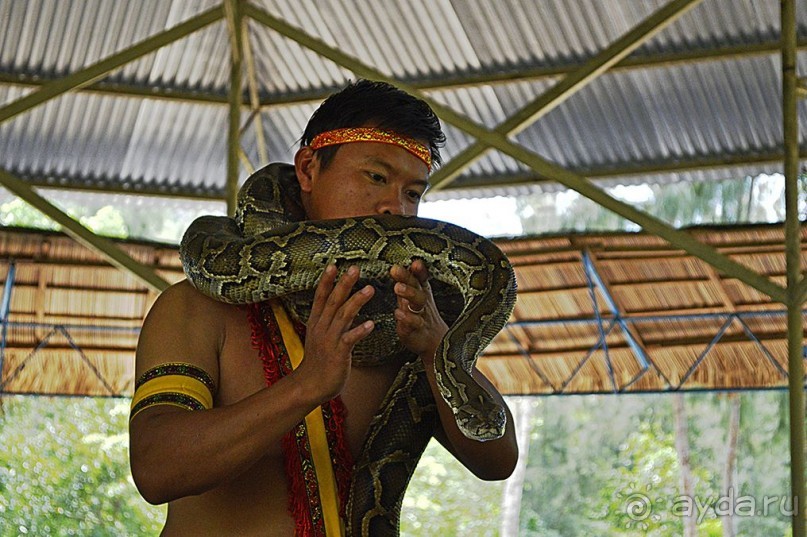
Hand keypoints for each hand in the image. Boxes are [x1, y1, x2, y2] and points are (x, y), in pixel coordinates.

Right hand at [296, 264, 374, 401]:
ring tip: (370, 289)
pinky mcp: (337, 354)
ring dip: (356, 302)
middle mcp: (321, 327)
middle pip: (333, 301)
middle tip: (355, 269)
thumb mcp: (320, 335)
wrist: (310, 385)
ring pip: (343, 316)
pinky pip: (349, 340)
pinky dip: (359, 331)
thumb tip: (344, 305)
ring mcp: (329, 340)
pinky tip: (371, 324)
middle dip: (343, 284)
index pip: (320, 297)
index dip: (326, 281)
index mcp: (316, 322)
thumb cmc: (319, 360)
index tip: (333, 265)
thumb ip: (331, 320)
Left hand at [390, 260, 447, 362]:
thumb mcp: (416, 297)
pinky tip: (398, 313)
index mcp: (421, 292)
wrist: (435, 342)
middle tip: (395, 269)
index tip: (415, 262)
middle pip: (417, 287)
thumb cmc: (421, 316)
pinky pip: (414, 323)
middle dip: (407, 277)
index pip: (421, 278)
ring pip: (418, 303)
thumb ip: (408, 282)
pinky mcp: (417, 330)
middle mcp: (423, 302)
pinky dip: (406, 318)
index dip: (419, 270)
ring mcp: (421, 315)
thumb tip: (398, 265)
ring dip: (408, 293)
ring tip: (397, 287)